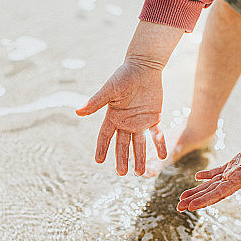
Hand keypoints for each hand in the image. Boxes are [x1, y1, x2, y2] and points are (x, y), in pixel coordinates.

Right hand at [76, 21, 183, 174]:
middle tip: (122, 173)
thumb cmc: (124, 75)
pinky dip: (159, 145)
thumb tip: (77, 112)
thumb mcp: (109, 89)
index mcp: (113, 116)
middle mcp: (125, 122)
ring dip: (139, 158)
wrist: (144, 66)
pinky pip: (156, 135)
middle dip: (122, 159)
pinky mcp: (154, 118)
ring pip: (139, 144)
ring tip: (140, 173)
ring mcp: (140, 121)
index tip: (99, 161)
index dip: (102, 148)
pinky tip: (162, 156)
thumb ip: (96, 102)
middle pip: (122, 144)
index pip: (105, 136)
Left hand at [177, 85, 240, 210]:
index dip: (201, 201)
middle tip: (178, 207)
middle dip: (194, 199)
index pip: (215, 194)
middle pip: (210, 192)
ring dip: (198, 190)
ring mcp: (236, 170)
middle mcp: (235, 179)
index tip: (187, 207)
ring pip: (212, 183)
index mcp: (239, 182)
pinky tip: (198, 177)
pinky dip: (208, 174)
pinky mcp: (238, 161)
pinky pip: (219, 170)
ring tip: (183, 196)